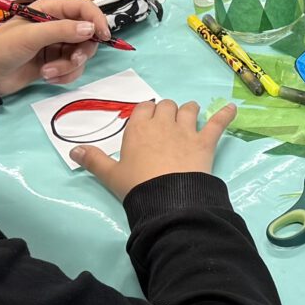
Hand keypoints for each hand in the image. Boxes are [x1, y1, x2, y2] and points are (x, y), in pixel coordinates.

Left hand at [0, 0, 113, 94]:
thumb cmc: (2, 47)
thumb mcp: (31, 36)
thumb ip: (62, 31)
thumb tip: (91, 29)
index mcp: (50, 10)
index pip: (83, 9)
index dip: (96, 20)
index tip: (103, 36)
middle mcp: (56, 26)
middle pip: (87, 34)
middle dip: (82, 51)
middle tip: (73, 60)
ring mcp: (56, 46)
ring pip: (80, 55)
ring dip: (69, 67)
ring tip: (48, 73)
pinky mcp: (54, 64)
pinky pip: (72, 69)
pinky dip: (64, 76)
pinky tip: (47, 78)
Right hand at [71, 98, 237, 198]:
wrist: (167, 198)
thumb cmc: (137, 185)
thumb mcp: (110, 175)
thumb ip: (93, 160)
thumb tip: (72, 151)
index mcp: (138, 128)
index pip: (143, 109)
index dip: (146, 114)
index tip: (146, 122)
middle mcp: (162, 123)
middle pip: (166, 105)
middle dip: (166, 111)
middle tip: (166, 124)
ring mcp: (186, 130)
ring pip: (189, 109)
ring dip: (189, 111)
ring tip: (189, 118)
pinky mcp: (205, 141)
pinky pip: (218, 123)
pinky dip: (226, 115)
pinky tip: (232, 108)